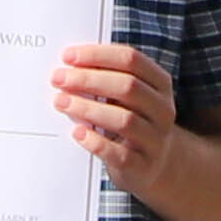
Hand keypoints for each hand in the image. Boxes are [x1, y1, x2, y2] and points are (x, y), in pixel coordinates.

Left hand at [51, 40, 179, 192]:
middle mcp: (163, 110)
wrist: (153, 164)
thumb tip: (69, 67)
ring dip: (88, 108)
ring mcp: (155, 139)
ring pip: (124, 119)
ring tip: (61, 102)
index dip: (98, 55)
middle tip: (58, 78)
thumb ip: (105, 79)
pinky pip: (119, 154)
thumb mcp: (126, 96)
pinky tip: (77, 133)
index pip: (131, 59)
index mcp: (160, 84)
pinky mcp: (142, 166)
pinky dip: (96, 142)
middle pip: (127, 87)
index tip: (68, 56)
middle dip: (88, 79)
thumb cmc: (131, 120)